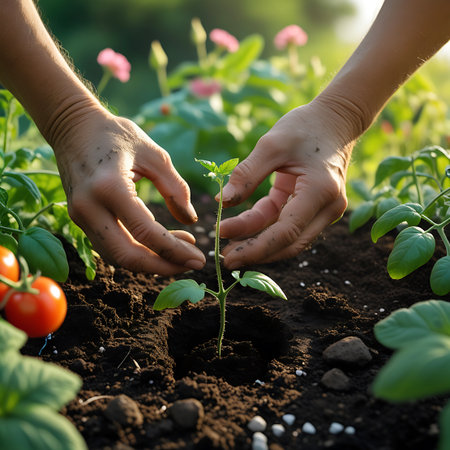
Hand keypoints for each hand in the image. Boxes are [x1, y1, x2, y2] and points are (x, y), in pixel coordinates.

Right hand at [52, 106, 205, 274]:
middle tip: (191, 264)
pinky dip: (135, 253)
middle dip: (163, 267)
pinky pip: (109, 247)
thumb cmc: (117, 135)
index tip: (199, 259)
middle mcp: (89, 207)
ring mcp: (79, 216)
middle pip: (127, 256)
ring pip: (116, 257)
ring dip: (150, 263)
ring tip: (179, 255)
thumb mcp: (154, 155)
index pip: (146, 233)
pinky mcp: (79, 220)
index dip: (176, 252)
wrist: (73, 128)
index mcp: (110, 187)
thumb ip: (175, 188)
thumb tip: (191, 220)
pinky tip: (158, 246)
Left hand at [219, 100, 354, 268]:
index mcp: (320, 191)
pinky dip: (265, 227)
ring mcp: (323, 209)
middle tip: (225, 257)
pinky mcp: (314, 206)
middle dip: (257, 252)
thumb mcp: (271, 145)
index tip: (227, 255)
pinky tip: (241, 227)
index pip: (286, 232)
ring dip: (259, 242)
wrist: (335, 119)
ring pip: (288, 237)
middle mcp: (327, 206)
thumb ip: (246, 175)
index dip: (256, 248)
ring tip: (228, 244)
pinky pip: (286, 222)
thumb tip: (222, 202)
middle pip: (290, 243)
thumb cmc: (305, 126)